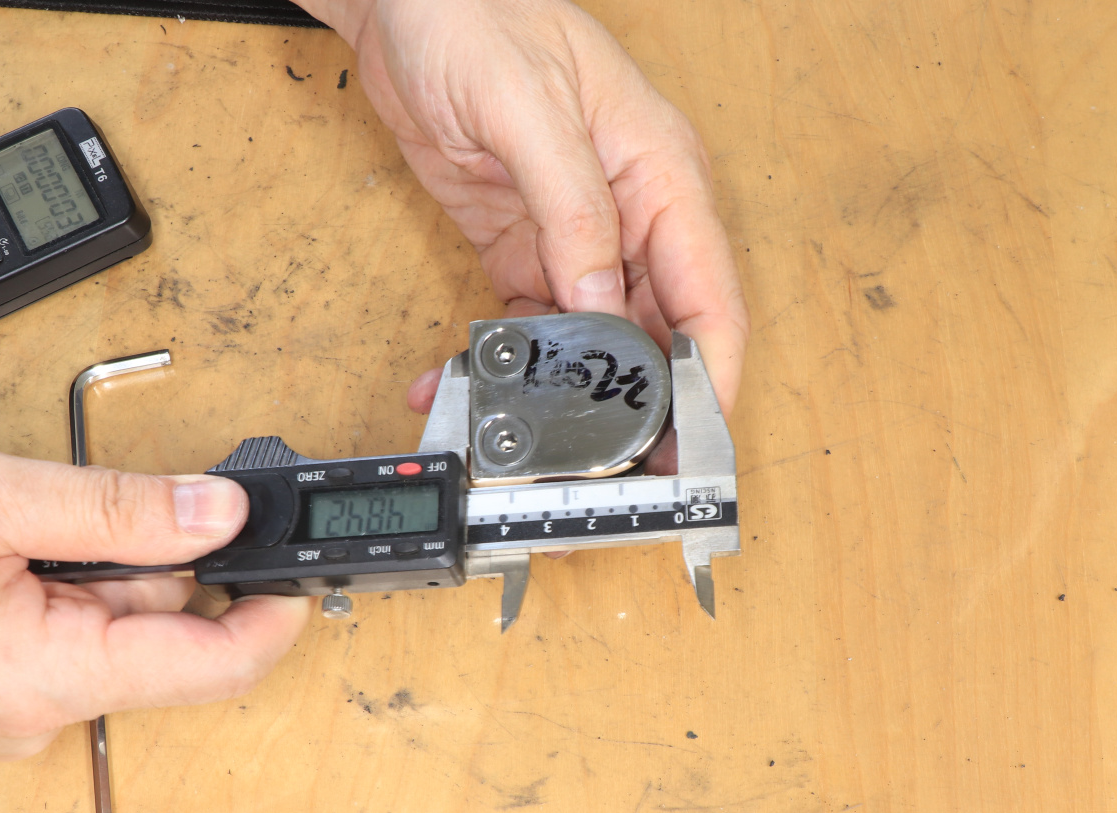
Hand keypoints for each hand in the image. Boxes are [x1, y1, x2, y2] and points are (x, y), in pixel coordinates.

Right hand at [0, 417, 313, 758]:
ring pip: (108, 624)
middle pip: (160, 634)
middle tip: (77, 500)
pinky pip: (57, 629)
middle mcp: (27, 710)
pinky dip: (51, 577)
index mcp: (37, 677)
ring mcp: (0, 704)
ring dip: (89, 559)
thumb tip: (220, 515)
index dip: (271, 614)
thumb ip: (110, 508)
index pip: (210, 669)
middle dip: (149, 555)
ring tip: (1, 520)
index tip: (301, 563)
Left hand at [298, 0, 748, 426]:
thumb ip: (572, 210)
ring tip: (524, 432)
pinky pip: (533, 322)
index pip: (710, 296)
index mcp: (662, 174)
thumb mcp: (529, 108)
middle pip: (658, 333)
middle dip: (637, 403)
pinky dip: (511, 360)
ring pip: (596, 340)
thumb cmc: (477, 16)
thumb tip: (601, 303)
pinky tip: (473, 382)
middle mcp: (632, 214)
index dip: (710, 376)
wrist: (405, 2)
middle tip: (606, 463)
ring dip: (565, 390)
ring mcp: (579, 238)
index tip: (696, 439)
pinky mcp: (527, 250)